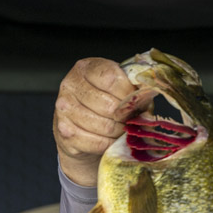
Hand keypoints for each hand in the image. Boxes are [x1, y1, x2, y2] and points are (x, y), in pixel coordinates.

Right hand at [53, 58, 139, 185]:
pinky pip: (96, 141)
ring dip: (118, 131)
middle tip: (130, 119)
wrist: (83, 128)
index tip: (134, 100)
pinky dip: (108, 144)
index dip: (128, 93)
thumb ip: (134, 89)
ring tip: (121, 129)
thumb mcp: (122, 89)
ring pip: (104, 125)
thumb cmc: (109, 104)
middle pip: (109, 105)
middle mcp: (70, 85)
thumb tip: (148, 94)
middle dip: (125, 116)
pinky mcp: (64, 131)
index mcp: (86, 68)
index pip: (111, 78)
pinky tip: (110, 139)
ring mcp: (64, 108)